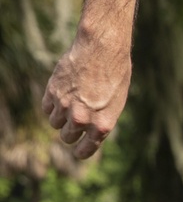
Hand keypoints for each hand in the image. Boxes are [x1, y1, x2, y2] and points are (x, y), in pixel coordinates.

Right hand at [42, 28, 131, 159]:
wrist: (102, 50)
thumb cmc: (115, 76)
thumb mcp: (115, 104)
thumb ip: (101, 120)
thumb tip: (89, 133)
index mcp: (102, 125)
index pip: (84, 150)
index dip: (81, 151)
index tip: (78, 150)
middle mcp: (82, 119)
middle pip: (67, 137)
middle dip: (71, 132)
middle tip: (75, 121)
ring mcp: (65, 106)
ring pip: (54, 123)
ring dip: (60, 117)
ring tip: (71, 103)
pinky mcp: (52, 92)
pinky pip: (46, 108)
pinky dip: (51, 105)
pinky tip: (61, 95)